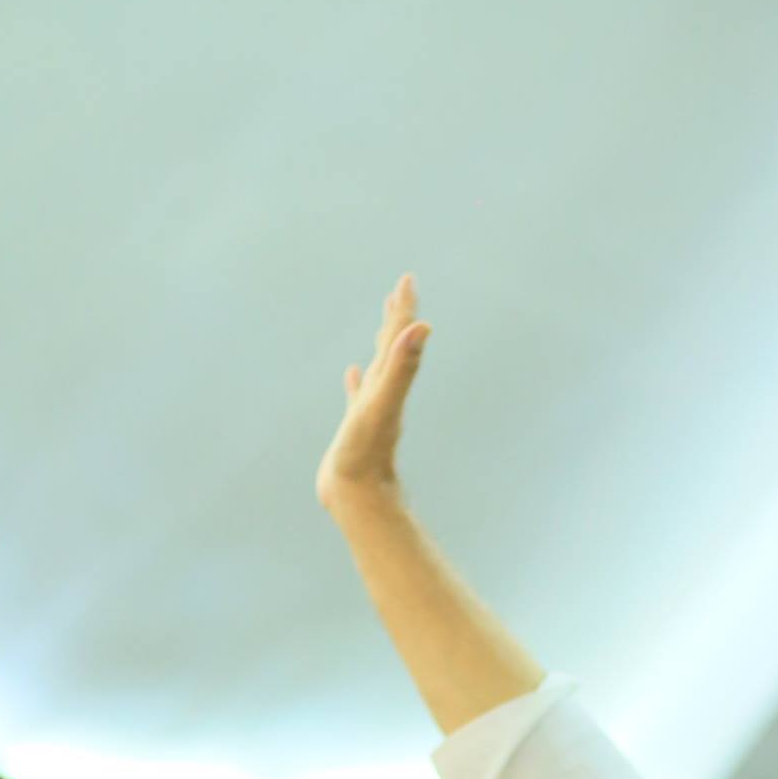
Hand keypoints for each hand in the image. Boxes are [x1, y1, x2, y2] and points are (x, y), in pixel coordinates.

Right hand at [317, 276, 430, 506]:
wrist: (359, 498)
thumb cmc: (367, 454)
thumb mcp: (382, 404)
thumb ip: (403, 366)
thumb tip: (424, 327)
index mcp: (389, 383)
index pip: (399, 337)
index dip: (403, 308)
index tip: (408, 280)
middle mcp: (383, 394)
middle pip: (393, 348)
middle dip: (397, 318)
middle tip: (401, 290)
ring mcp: (370, 411)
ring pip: (378, 370)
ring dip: (381, 347)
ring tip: (383, 328)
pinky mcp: (355, 430)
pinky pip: (357, 398)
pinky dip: (356, 383)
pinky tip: (354, 375)